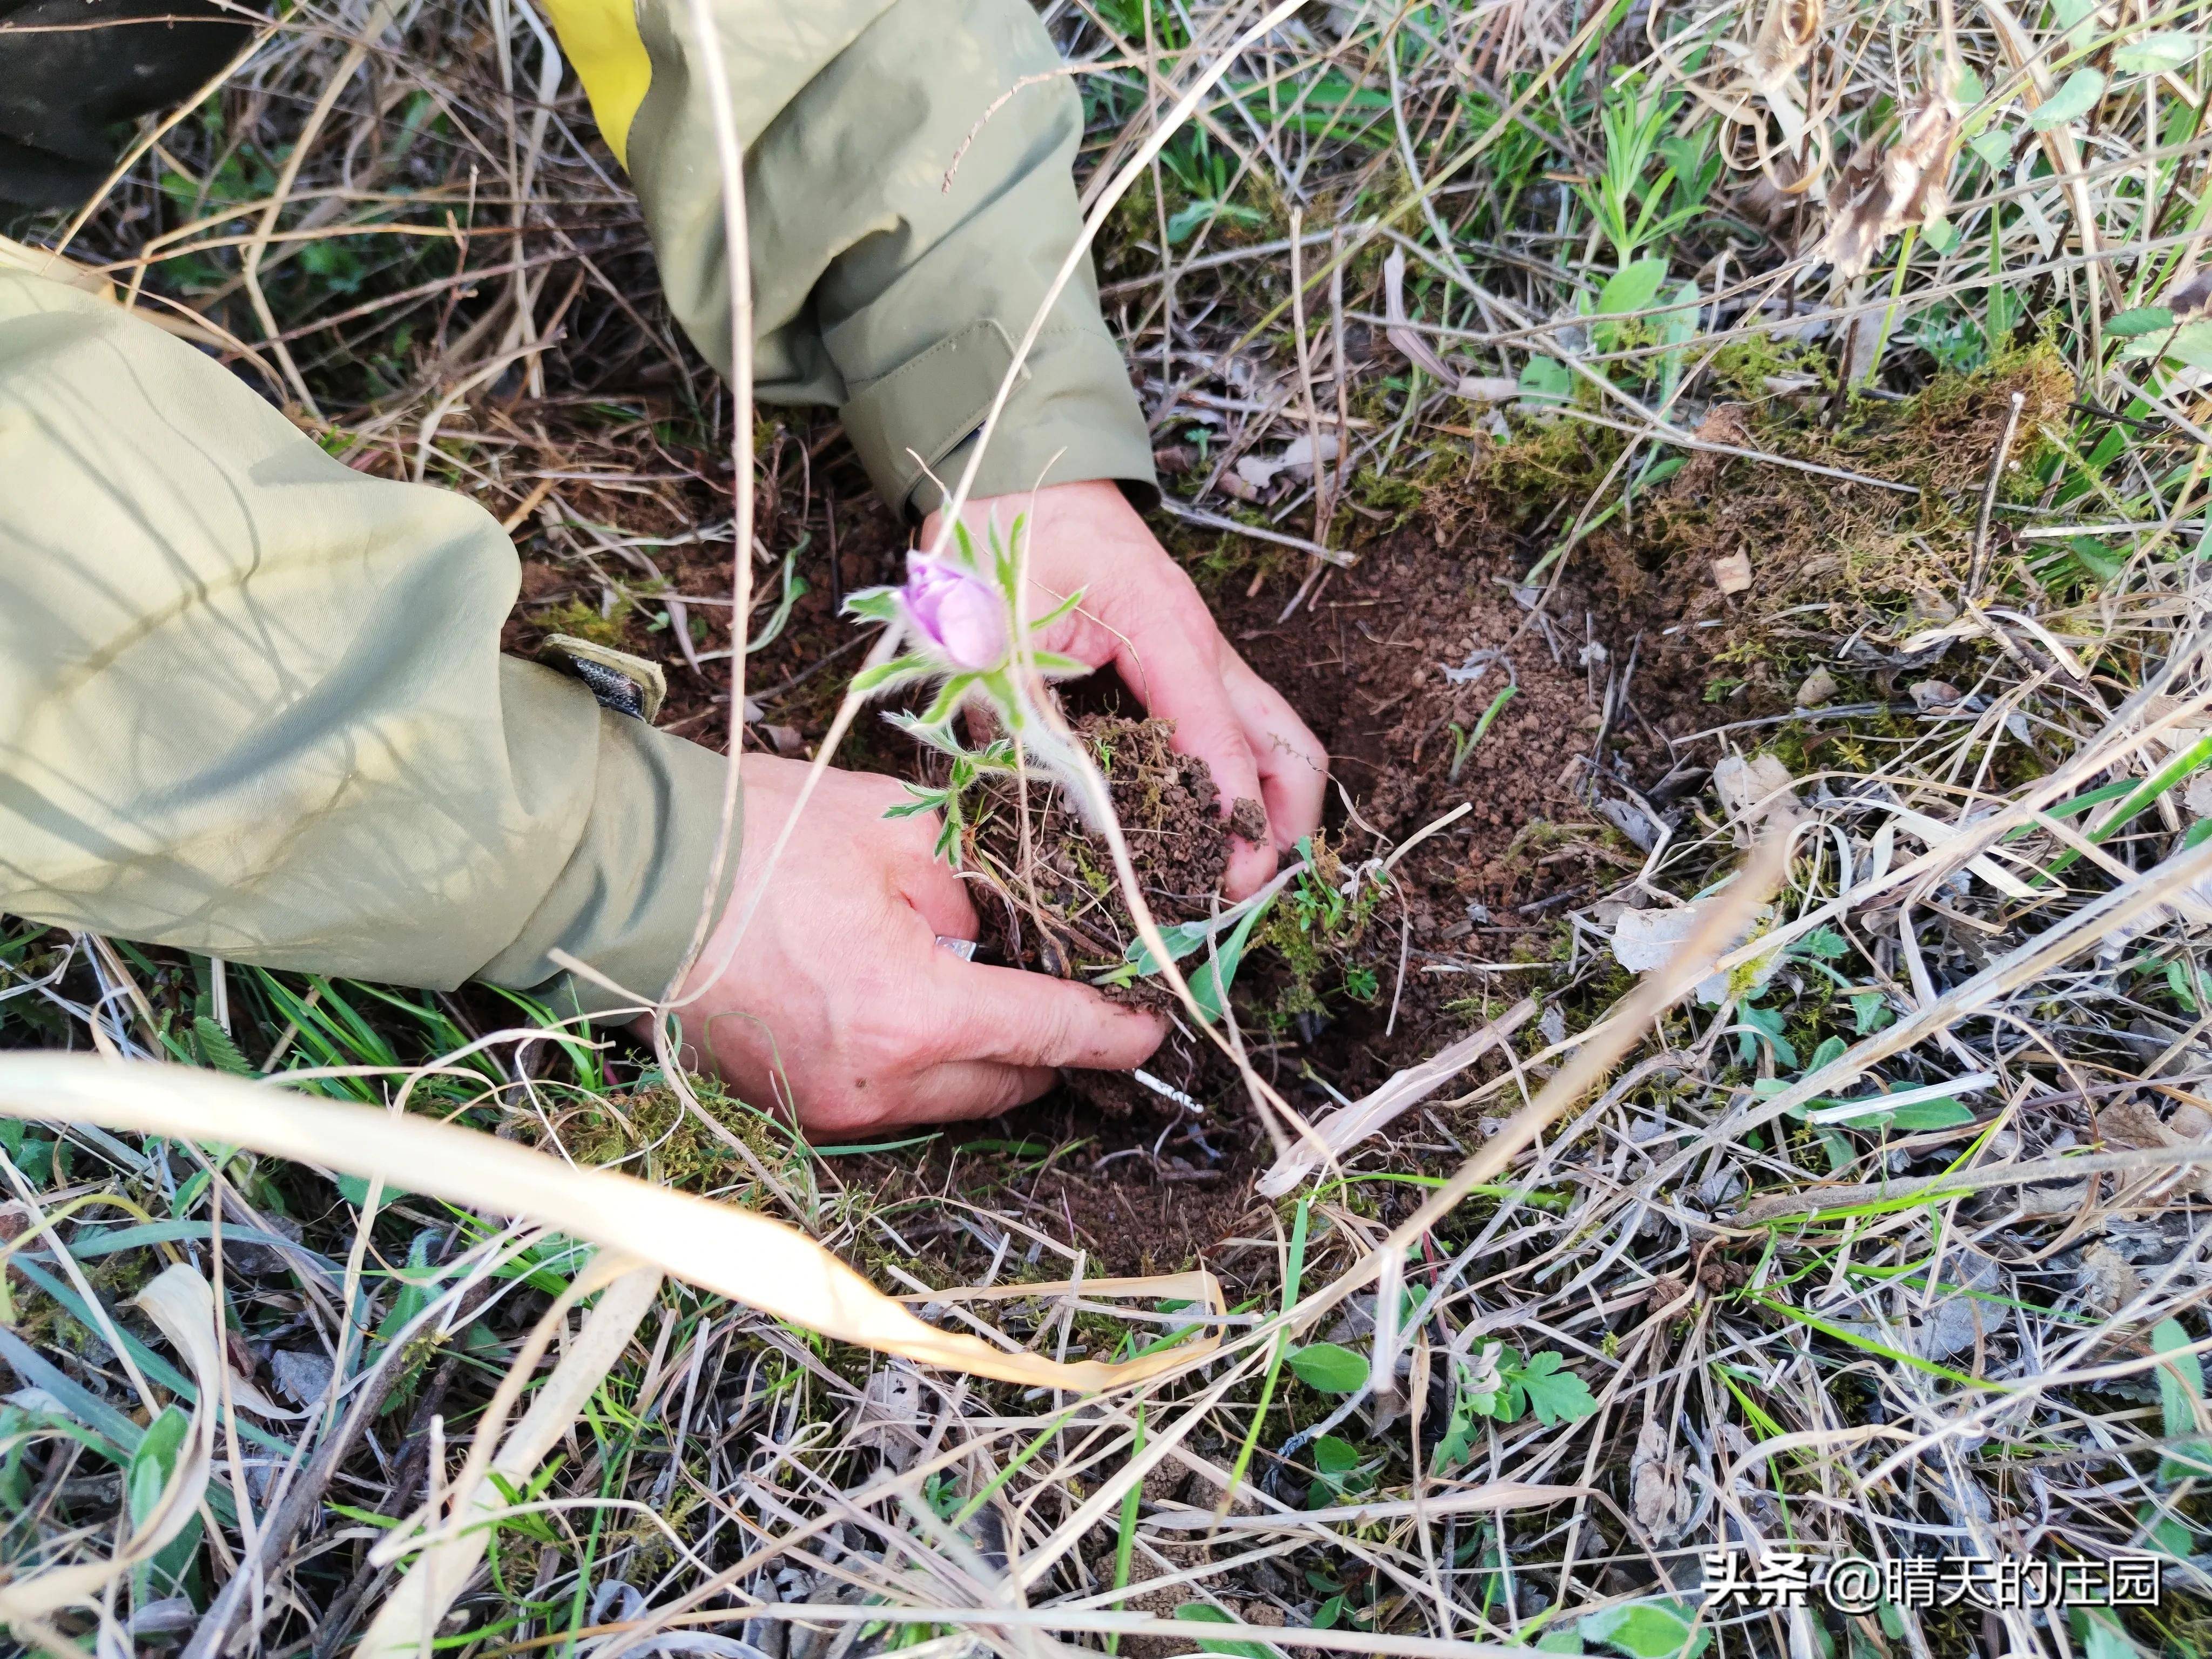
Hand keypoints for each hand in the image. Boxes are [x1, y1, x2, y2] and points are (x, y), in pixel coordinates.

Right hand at [663, 755, 1164, 1134]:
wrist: (636, 879)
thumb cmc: (760, 839)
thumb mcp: (897, 832)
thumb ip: (984, 883)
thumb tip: (1034, 925)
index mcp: (910, 1012)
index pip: (1048, 1032)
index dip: (1114, 1030)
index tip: (1153, 1028)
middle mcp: (875, 1084)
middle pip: (1013, 1084)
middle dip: (1052, 1045)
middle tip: (1074, 993)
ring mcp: (831, 1108)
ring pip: (957, 1104)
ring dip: (988, 1060)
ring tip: (987, 992)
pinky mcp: (798, 1109)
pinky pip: (898, 1103)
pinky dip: (925, 1068)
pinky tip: (918, 1011)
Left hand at [923, 479, 1327, 899]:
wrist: (1020, 474)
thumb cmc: (1004, 535)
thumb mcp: (987, 623)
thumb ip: (1005, 706)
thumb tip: (1021, 799)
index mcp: (1159, 622)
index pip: (1216, 728)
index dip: (1228, 806)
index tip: (1230, 873)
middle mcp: (1199, 640)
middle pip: (1285, 740)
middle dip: (1281, 821)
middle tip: (1245, 889)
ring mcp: (1203, 651)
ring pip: (1274, 738)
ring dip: (1271, 809)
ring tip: (1240, 876)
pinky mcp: (1189, 664)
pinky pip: (1239, 729)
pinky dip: (1244, 783)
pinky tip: (1213, 830)